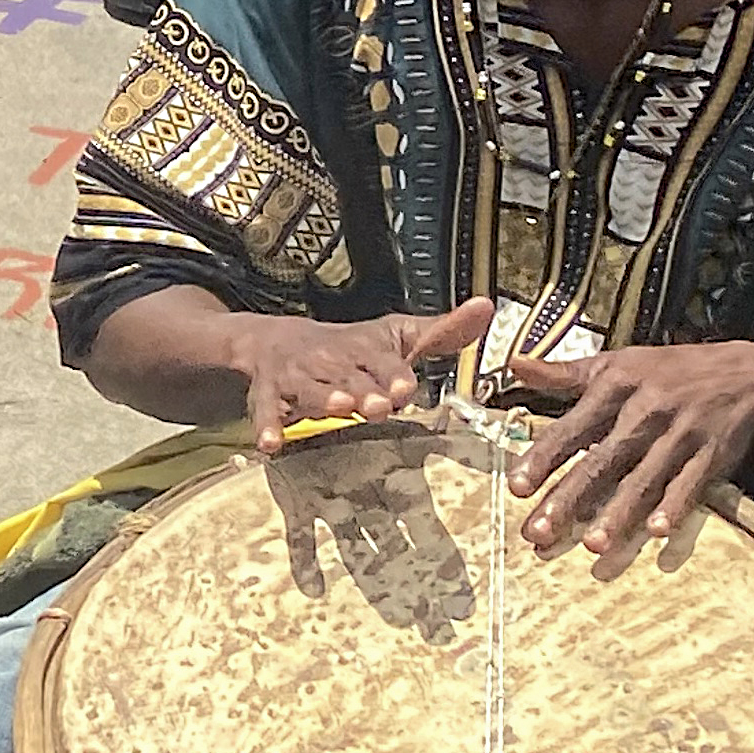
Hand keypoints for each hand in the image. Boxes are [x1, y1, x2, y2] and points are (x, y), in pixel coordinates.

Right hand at [215, 298, 492, 450]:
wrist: (276, 339)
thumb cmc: (350, 347)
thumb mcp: (393, 336)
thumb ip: (440, 332)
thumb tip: (487, 307)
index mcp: (365, 349)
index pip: (383, 361)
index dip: (394, 373)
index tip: (406, 387)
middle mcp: (332, 360)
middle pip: (348, 376)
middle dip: (362, 390)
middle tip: (376, 406)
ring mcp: (299, 376)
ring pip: (309, 388)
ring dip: (321, 398)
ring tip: (334, 409)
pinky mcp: (270, 392)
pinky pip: (266, 410)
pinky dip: (268, 426)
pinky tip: (271, 445)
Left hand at [500, 341, 753, 554]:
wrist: (747, 375)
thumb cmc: (669, 372)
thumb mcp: (617, 364)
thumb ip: (564, 373)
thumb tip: (514, 365)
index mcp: (615, 386)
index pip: (571, 427)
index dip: (544, 458)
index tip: (517, 488)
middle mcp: (645, 411)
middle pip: (602, 460)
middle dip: (570, 497)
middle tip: (540, 533)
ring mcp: (680, 434)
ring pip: (644, 478)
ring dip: (619, 512)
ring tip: (593, 545)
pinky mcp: (712, 454)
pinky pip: (691, 484)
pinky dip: (675, 507)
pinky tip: (656, 532)